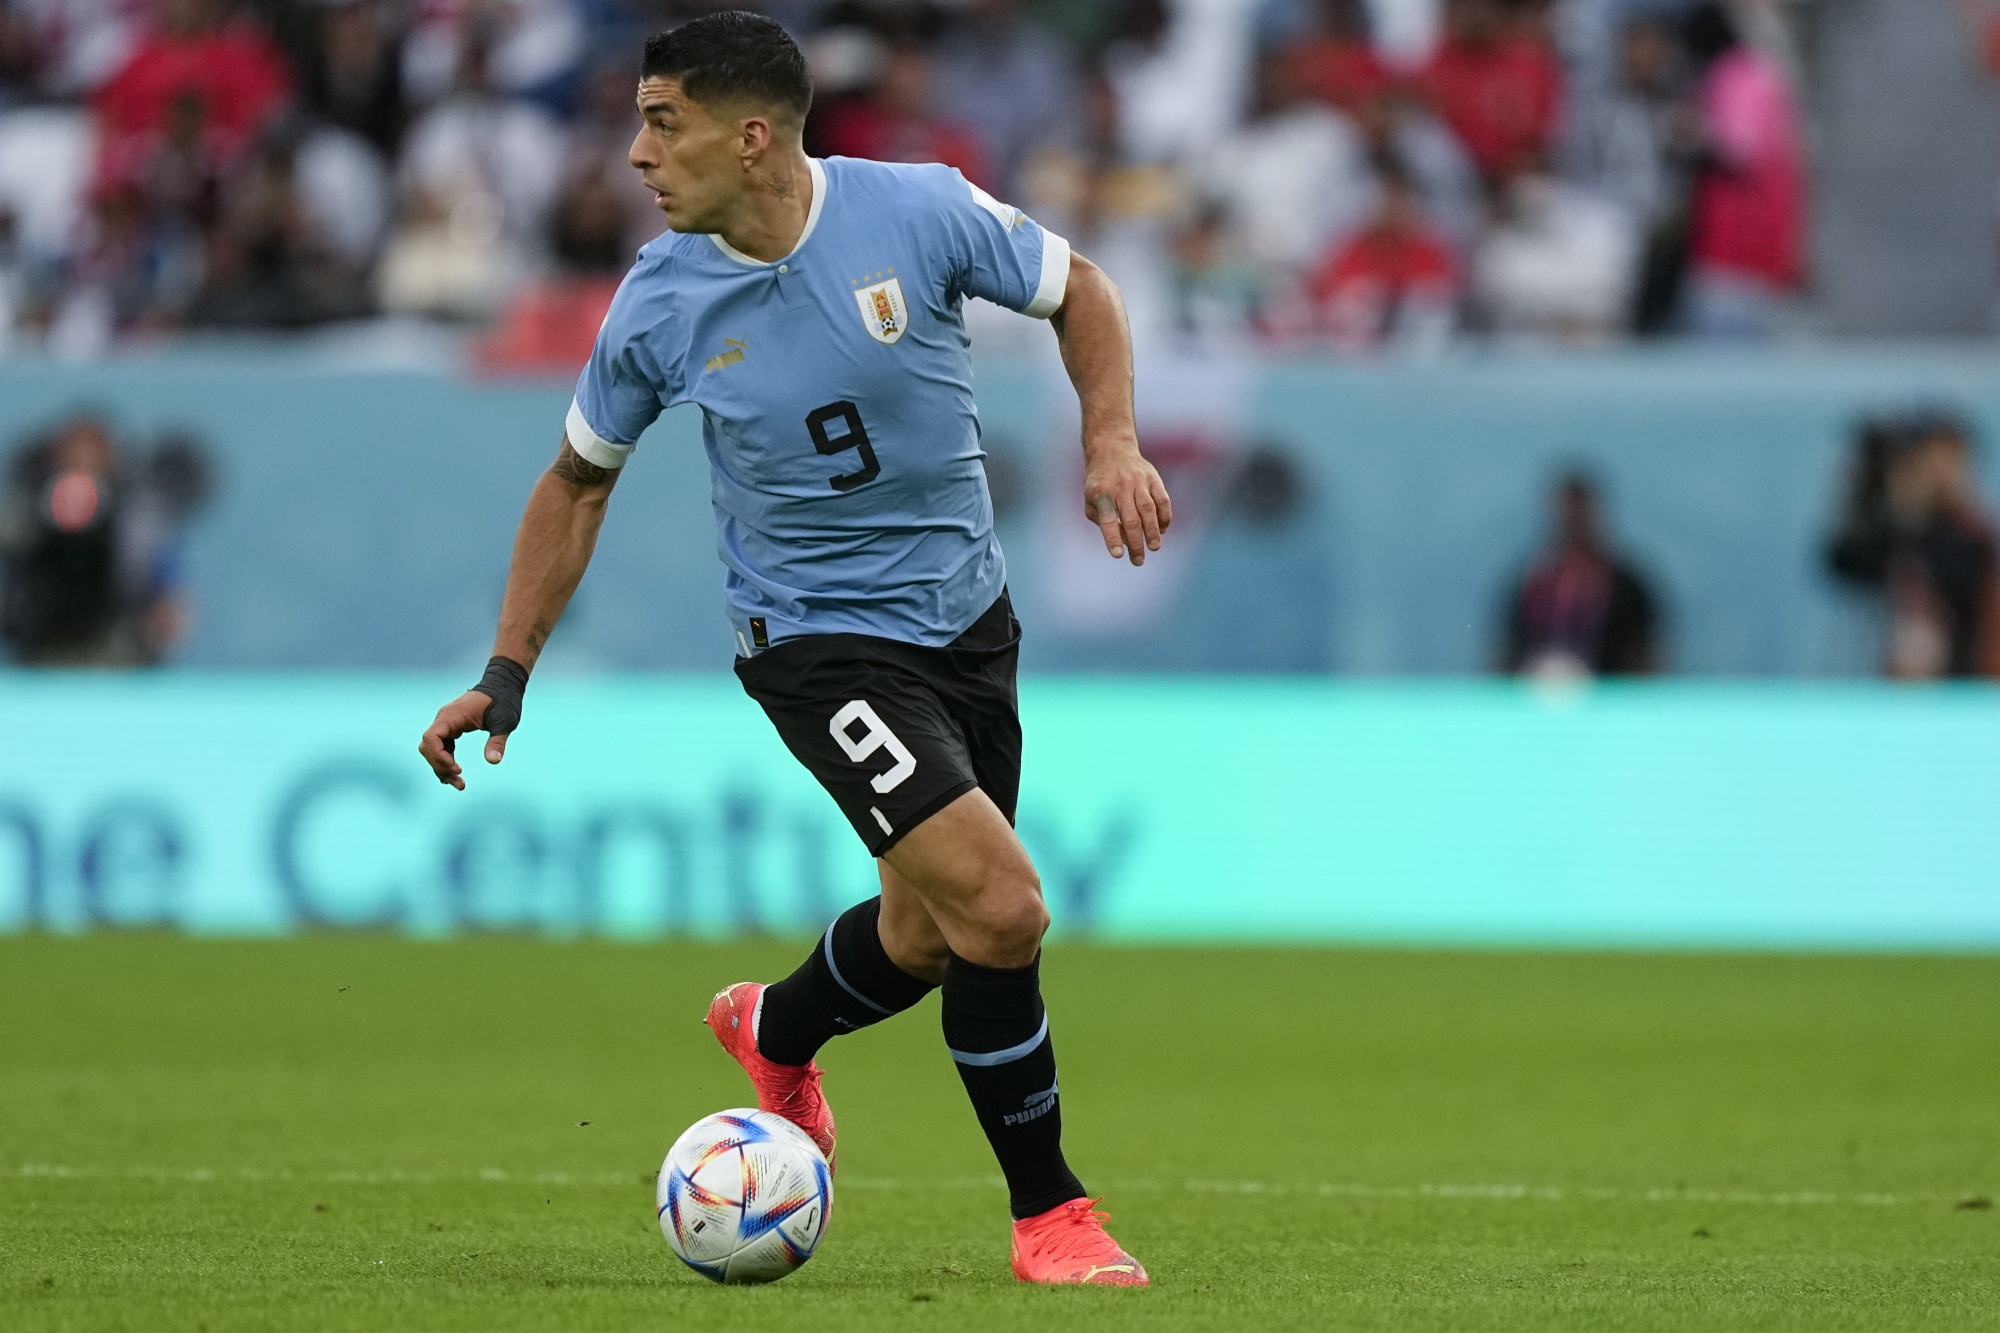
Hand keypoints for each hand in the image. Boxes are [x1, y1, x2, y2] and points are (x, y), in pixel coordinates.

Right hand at [418, 690, 504, 789]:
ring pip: (433, 749)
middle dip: (440, 766)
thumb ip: (497, 741)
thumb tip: (493, 761)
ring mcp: (446, 723)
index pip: (430, 738)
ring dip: (442, 767)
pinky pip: (441, 747)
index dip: (438, 756)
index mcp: (452, 715)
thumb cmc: (504, 701)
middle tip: (459, 781)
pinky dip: (446, 761)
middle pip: (428, 747)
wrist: (503, 685)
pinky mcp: (451, 728)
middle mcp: (444, 719)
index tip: (457, 767)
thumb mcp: (505, 721)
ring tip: (459, 784)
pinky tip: (455, 774)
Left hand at [1083, 441, 1172, 565]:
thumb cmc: (1099, 482)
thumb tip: (1123, 541)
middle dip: (1136, 543)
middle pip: (1130, 519)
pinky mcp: (1153, 478)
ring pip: (1148, 510)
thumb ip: (1102, 521)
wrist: (1112, 449)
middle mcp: (1120, 486)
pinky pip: (1162, 500)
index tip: (1118, 555)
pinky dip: (1165, 517)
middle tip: (1138, 561)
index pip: (1107, 520)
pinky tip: (1163, 529)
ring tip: (1155, 547)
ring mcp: (1139, 481)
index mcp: (1101, 493)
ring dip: (1153, 532)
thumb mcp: (1090, 499)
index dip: (1112, 539)